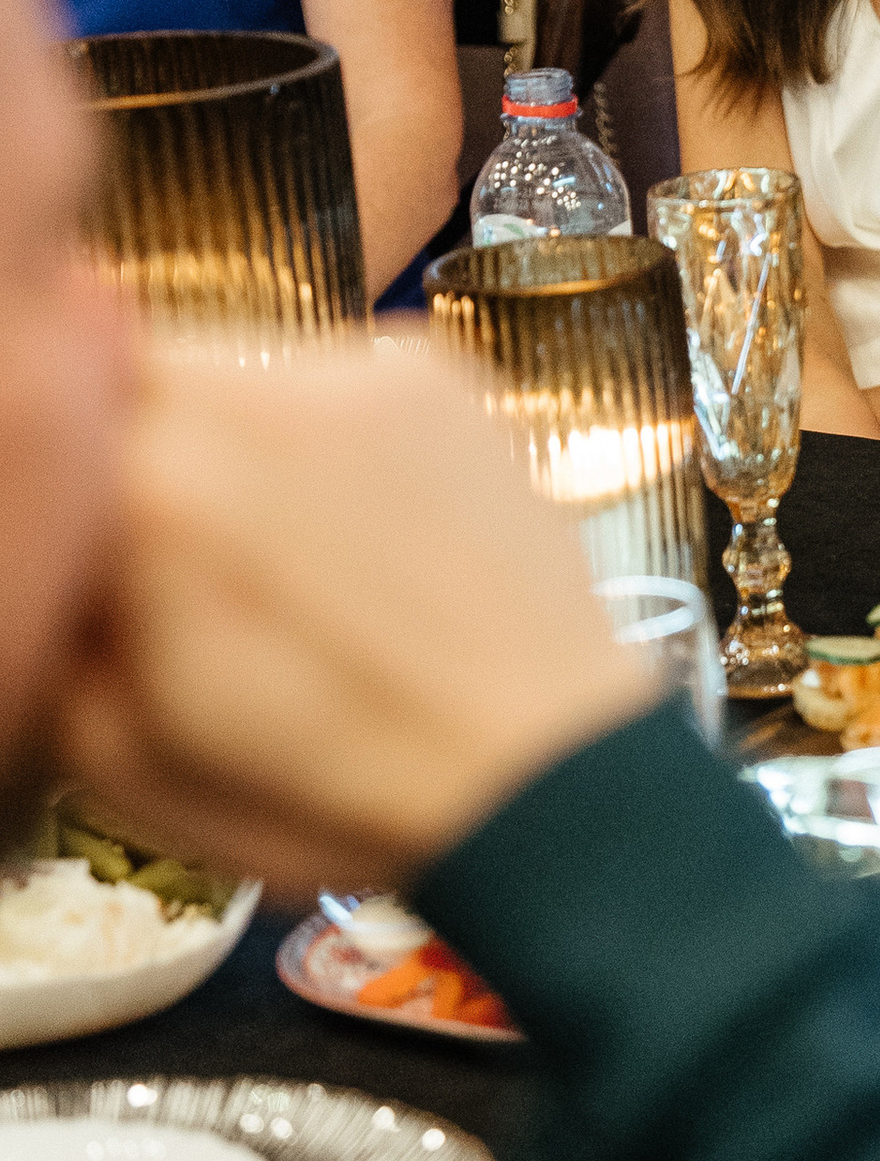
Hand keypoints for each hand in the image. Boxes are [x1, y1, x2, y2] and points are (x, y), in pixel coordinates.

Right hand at [54, 344, 657, 897]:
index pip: (33, 425)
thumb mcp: (122, 753)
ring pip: (220, 366)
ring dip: (216, 437)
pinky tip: (354, 531)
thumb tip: (44, 541)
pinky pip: (323, 374)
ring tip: (275, 553)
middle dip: (122, 452)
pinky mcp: (430, 375)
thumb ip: (46, 624)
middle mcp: (245, 400)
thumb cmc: (338, 794)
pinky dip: (316, 435)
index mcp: (145, 495)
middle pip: (115, 372)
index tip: (83, 545)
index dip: (53, 495)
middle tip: (166, 549)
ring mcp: (349, 373)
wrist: (547, 777)